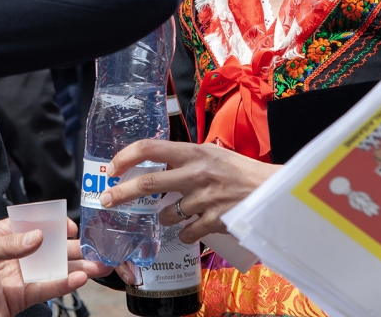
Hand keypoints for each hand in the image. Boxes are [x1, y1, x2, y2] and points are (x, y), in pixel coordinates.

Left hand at [0, 217, 110, 316]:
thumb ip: (7, 244)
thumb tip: (38, 237)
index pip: (30, 224)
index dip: (51, 223)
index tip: (69, 226)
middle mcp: (11, 255)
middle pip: (47, 248)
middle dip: (71, 247)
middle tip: (94, 247)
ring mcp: (17, 277)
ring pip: (52, 270)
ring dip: (75, 268)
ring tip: (98, 265)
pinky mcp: (18, 299)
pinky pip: (44, 290)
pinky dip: (63, 285)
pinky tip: (79, 279)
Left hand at [97, 140, 278, 244]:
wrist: (274, 192)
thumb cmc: (241, 171)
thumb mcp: (211, 155)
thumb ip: (185, 159)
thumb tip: (156, 164)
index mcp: (193, 152)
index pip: (150, 147)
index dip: (126, 156)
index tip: (112, 168)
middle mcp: (196, 173)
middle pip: (147, 183)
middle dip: (121, 193)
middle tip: (106, 200)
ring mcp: (204, 199)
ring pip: (165, 214)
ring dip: (164, 217)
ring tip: (176, 213)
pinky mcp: (214, 222)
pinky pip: (185, 233)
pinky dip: (184, 234)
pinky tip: (193, 228)